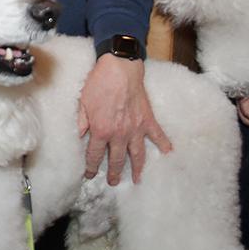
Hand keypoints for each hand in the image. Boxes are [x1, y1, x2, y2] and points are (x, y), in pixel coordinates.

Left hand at [77, 55, 170, 184]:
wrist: (120, 67)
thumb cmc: (99, 83)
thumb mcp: (82, 102)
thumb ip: (82, 122)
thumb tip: (80, 136)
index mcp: (101, 130)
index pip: (95, 155)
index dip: (91, 167)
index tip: (89, 174)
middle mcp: (119, 134)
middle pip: (117, 159)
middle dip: (114, 173)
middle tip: (113, 182)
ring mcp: (136, 128)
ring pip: (137, 154)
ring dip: (137, 168)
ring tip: (137, 179)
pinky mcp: (148, 120)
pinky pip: (158, 136)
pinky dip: (164, 145)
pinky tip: (168, 154)